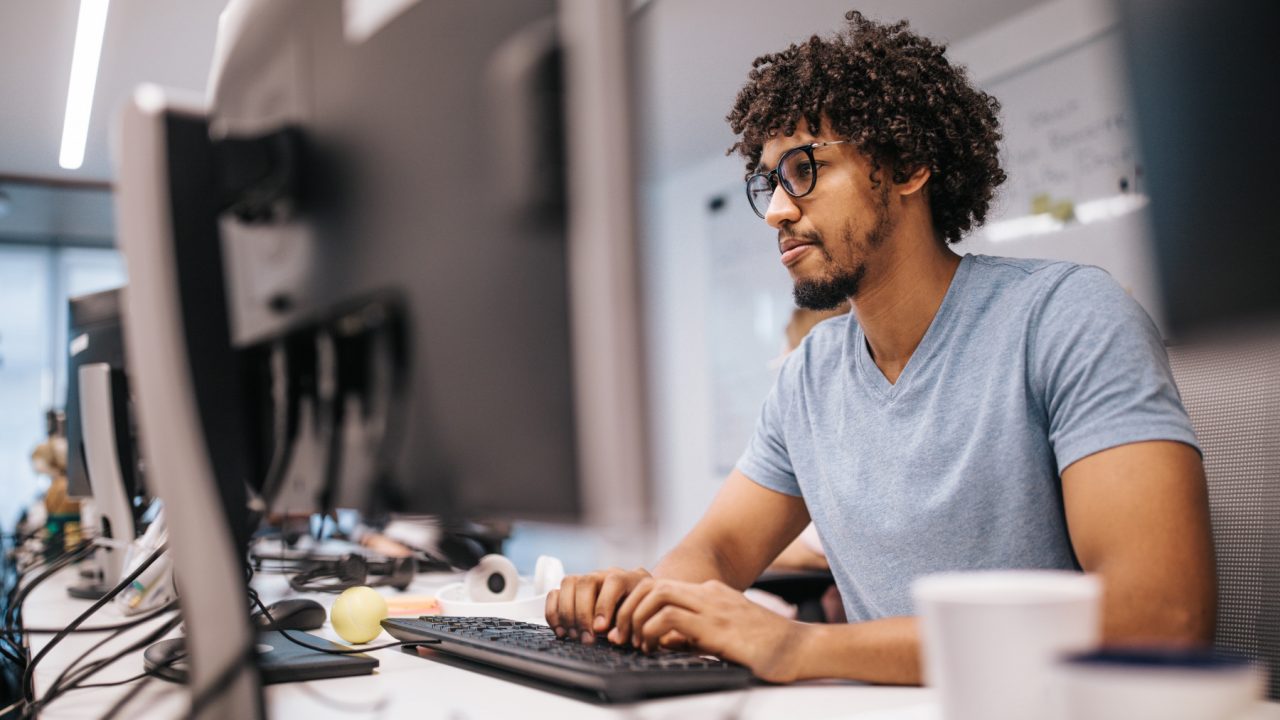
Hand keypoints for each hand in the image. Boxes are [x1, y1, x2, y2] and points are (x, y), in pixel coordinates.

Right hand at [545, 567, 650, 642]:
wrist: (634, 604)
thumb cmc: (636, 614)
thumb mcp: (638, 619)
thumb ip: (627, 627)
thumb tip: (611, 637)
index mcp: (627, 578)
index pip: (613, 582)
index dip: (604, 605)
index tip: (600, 629)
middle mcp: (604, 575)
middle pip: (586, 582)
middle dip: (583, 613)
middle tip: (586, 638)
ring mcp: (585, 579)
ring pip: (568, 583)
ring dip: (567, 613)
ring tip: (573, 636)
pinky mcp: (570, 590)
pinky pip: (554, 593)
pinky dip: (553, 613)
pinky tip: (561, 631)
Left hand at [612, 577, 810, 682]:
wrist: (800, 649)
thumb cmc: (767, 648)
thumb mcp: (723, 637)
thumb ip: (695, 634)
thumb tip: (662, 641)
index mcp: (712, 594)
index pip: (662, 587)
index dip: (638, 606)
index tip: (629, 630)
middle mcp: (709, 594)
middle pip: (653, 585)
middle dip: (629, 608)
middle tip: (621, 635)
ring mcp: (713, 607)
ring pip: (656, 595)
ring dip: (636, 618)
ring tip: (634, 642)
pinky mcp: (715, 626)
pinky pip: (669, 617)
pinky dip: (650, 631)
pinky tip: (651, 648)